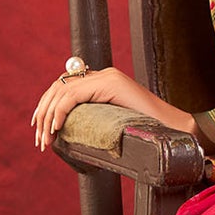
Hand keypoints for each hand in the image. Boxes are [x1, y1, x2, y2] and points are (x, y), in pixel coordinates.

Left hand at [31, 65, 196, 152]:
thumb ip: (95, 119)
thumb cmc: (148, 134)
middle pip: (59, 87)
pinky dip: (60, 112)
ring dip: (48, 117)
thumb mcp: (113, 124)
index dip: (47, 106)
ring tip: (45, 139)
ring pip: (63, 91)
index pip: (65, 87)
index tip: (40, 128)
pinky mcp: (111, 84)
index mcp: (104, 81)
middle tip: (39, 139)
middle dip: (43, 113)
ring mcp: (108, 77)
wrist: (175, 131)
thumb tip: (69, 133)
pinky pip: (74, 95)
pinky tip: (57, 128)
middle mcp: (104, 75)